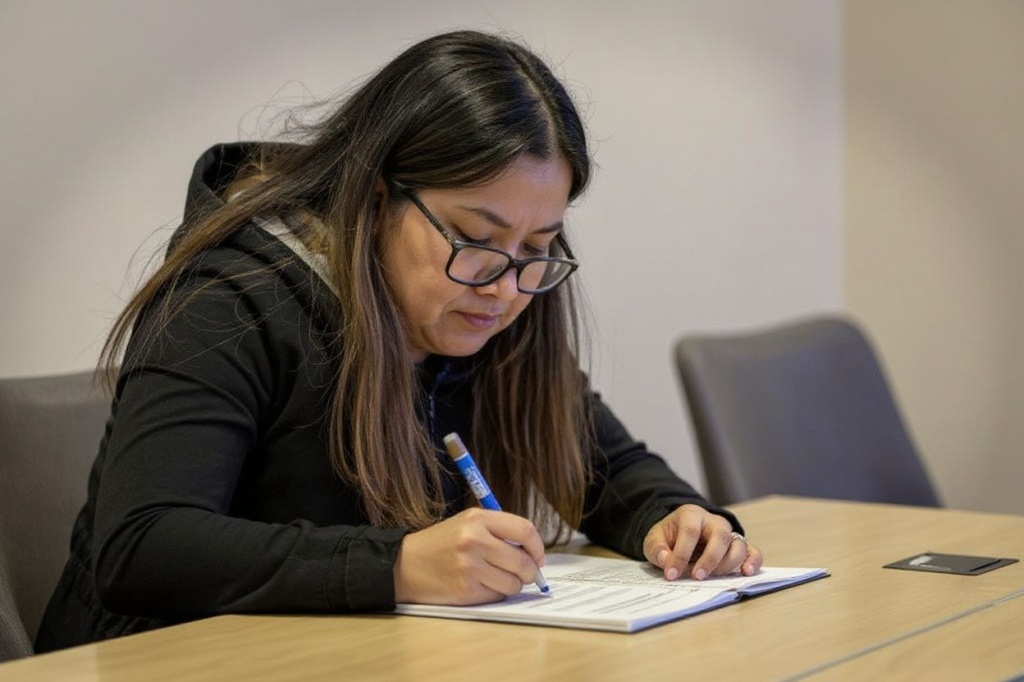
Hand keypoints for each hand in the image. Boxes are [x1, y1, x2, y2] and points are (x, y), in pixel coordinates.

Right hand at [394, 507, 545, 604]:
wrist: (404, 564)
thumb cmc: (440, 544)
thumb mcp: (467, 523)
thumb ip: (499, 531)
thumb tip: (533, 552)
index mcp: (477, 518)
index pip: (524, 530)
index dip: (537, 546)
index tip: (538, 556)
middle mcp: (474, 540)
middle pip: (523, 561)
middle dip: (530, 571)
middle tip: (526, 573)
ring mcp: (469, 567)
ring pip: (513, 583)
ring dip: (513, 585)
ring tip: (498, 578)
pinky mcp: (465, 590)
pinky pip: (497, 596)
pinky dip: (496, 594)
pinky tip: (482, 586)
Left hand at [643, 504, 762, 580]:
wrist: (681, 533)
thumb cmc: (670, 536)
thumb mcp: (655, 538)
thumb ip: (658, 549)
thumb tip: (666, 562)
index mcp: (691, 515)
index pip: (689, 532)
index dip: (680, 555)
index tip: (671, 574)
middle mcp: (713, 522)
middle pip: (720, 535)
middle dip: (710, 558)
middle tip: (697, 577)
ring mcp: (729, 534)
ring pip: (738, 544)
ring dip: (728, 564)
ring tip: (714, 578)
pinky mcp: (739, 547)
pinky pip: (752, 552)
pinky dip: (753, 562)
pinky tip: (746, 573)